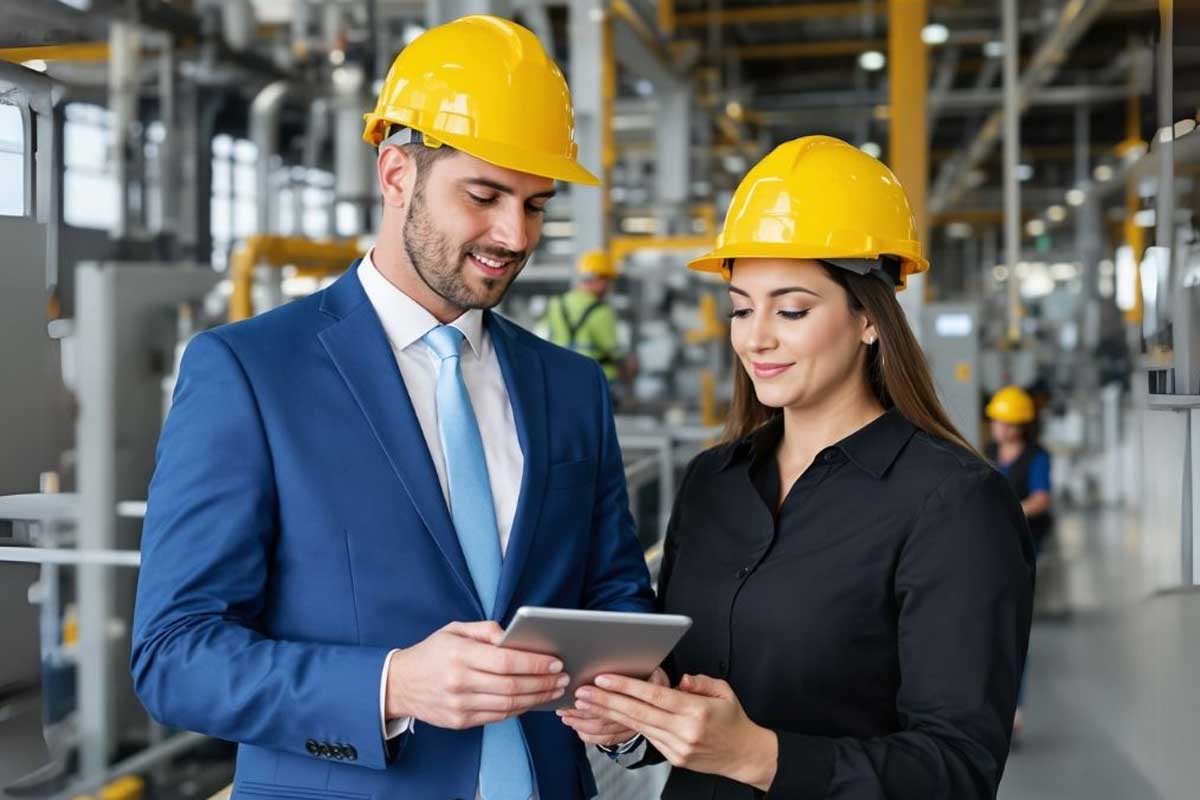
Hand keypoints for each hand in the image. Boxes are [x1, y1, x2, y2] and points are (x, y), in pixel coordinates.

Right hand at [385, 621, 568, 729]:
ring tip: (554, 689)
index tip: (555, 662)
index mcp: (460, 655)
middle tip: (563, 677)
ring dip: (536, 698)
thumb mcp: (454, 630)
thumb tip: (514, 636)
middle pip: (512, 686)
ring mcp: (460, 705)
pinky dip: (519, 708)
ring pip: (508, 704)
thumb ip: (486, 630)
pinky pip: (498, 716)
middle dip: (543, 682)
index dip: (535, 663)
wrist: (399, 684)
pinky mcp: (461, 721)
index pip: (506, 662)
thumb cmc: (432, 653)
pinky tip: (532, 699)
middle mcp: (460, 682)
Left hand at [573, 673, 777, 790]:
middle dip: (606, 701)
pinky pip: (647, 738)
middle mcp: (684, 731)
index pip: (654, 696)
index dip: (626, 687)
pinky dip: (627, 726)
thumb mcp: (723, 690)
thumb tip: (679, 680)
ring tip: (588, 703)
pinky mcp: (673, 758)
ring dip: (610, 714)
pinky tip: (610, 717)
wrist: (744, 754)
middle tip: (583, 692)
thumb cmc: (732, 720)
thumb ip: (699, 681)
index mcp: (696, 711)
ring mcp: (677, 747)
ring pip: (638, 727)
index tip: (604, 679)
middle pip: (638, 713)